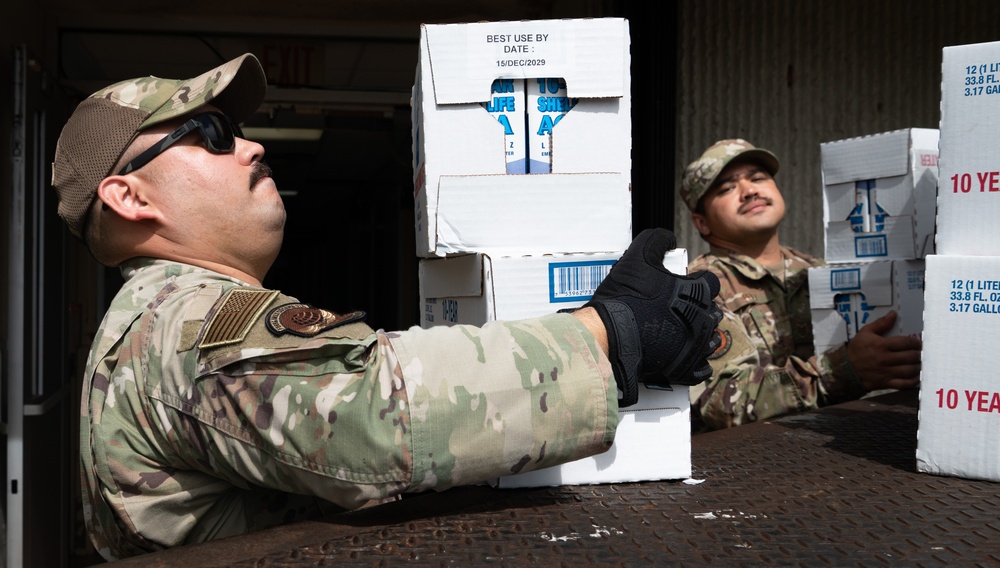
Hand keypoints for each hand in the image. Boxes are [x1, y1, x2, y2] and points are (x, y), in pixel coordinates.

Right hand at [585, 228, 722, 405]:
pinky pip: (702, 368)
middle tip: (676, 308)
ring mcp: (697, 347)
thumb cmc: (626, 296)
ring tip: (678, 331)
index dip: (695, 281)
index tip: (681, 285)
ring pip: (710, 339)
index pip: (710, 282)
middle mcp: (705, 320)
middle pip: (712, 311)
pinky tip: (682, 354)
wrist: (610, 336)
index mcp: (699, 293)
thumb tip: (668, 237)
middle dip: (699, 309)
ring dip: (699, 334)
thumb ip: (656, 240)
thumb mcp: (637, 257)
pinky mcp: (687, 370)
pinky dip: (695, 362)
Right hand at [847, 310, 921, 390]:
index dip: (916, 342)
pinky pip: (904, 383)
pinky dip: (914, 381)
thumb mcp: (865, 332)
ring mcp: (886, 372)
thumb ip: (881, 323)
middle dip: (920, 354)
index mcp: (880, 345)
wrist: (845, 368)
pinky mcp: (886, 383)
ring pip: (910, 370)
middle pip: (911, 356)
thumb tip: (893, 314)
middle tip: (923, 352)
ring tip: (921, 362)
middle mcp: (884, 359)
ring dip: (919, 366)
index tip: (919, 342)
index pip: (906, 342)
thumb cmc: (856, 349)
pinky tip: (917, 376)